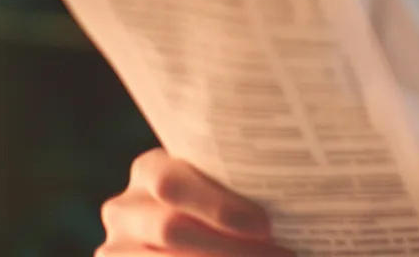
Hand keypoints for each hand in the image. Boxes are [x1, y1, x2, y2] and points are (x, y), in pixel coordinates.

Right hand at [98, 148, 291, 256]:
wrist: (193, 225)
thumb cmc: (225, 207)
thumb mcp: (226, 189)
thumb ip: (243, 186)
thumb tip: (301, 190)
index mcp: (151, 170)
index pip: (171, 184)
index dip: (218, 208)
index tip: (265, 226)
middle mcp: (125, 209)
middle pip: (172, 229)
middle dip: (231, 247)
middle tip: (282, 253)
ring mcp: (117, 248)